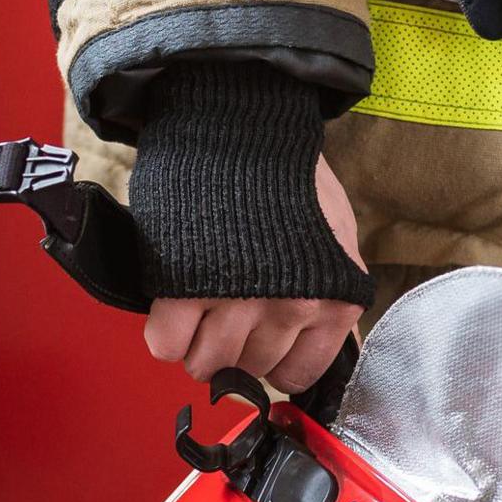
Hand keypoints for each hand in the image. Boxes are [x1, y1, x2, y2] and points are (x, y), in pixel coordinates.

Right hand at [142, 156, 365, 393]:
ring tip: (196, 307)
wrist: (239, 127)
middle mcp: (292, 308)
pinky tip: (173, 304)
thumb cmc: (288, 177)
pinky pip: (167, 345)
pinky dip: (164, 333)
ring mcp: (238, 301)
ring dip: (195, 343)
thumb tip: (319, 348)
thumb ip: (330, 298)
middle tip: (224, 310)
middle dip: (232, 347)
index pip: (296, 374)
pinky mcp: (185, 287)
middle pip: (248, 369)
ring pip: (206, 363)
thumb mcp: (336, 241)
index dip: (271, 359)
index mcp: (334, 303)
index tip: (258, 341)